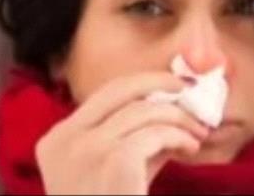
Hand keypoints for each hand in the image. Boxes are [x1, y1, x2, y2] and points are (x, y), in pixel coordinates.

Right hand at [35, 73, 207, 194]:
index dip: (143, 83)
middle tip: (189, 92)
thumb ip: (133, 136)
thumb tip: (171, 103)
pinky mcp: (115, 161)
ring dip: (179, 118)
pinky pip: (156, 133)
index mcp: (57, 140)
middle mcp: (66, 140)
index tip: (172, 86)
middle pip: (121, 89)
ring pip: (145, 110)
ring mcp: (87, 149)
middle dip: (162, 84)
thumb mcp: (115, 169)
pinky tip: (190, 148)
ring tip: (196, 134)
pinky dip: (179, 136)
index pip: (104, 94)